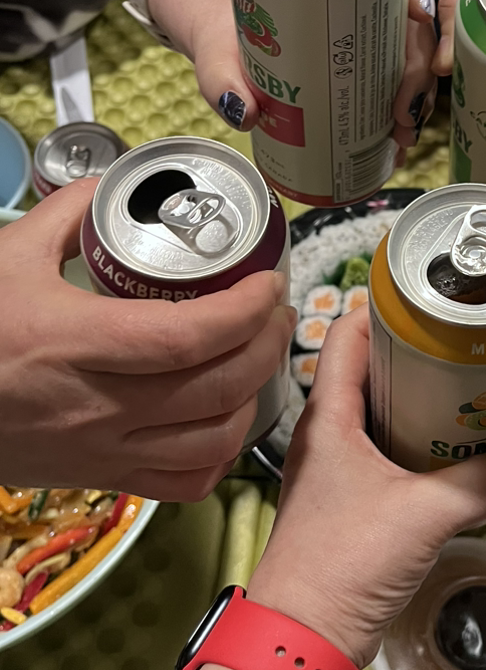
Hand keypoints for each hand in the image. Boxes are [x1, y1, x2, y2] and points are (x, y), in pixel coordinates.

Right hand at [1, 180, 294, 497]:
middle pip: (216, 388)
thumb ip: (70, 214)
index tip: (267, 281)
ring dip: (253, 397)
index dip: (245, 310)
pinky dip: (222, 454)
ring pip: (213, 440)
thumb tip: (119, 186)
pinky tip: (225, 418)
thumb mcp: (5, 255)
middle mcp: (95, 406)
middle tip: (275, 312)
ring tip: (257, 358)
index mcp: (72, 342)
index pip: (188, 337)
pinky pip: (185, 484)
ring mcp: (101, 451)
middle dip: (266, 346)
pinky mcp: (99, 479)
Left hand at [71, 0, 437, 146]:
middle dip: (417, 70)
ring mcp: (368, 27)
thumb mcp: (216, 39)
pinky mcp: (364, 58)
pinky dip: (402, 111)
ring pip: (412, 54)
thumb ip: (219, 71)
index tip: (415, 15)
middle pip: (412, 20)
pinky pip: (397, 80)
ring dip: (416, 97)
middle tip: (400, 113)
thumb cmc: (221, 15)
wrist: (213, 22)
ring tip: (400, 137)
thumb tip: (242, 110)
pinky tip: (396, 142)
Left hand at [249, 307, 485, 665]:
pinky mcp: (352, 505)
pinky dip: (422, 446)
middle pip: (372, 371)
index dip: (387, 308)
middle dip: (421, 354)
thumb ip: (479, 484)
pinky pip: (390, 456)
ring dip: (424, 403)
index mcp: (328, 417)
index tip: (434, 297)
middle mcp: (328, 435)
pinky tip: (460, 453)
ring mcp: (338, 471)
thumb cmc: (344, 562)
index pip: (348, 336)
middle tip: (471, 345)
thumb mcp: (424, 515)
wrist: (301, 640)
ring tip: (475, 391)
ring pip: (383, 415)